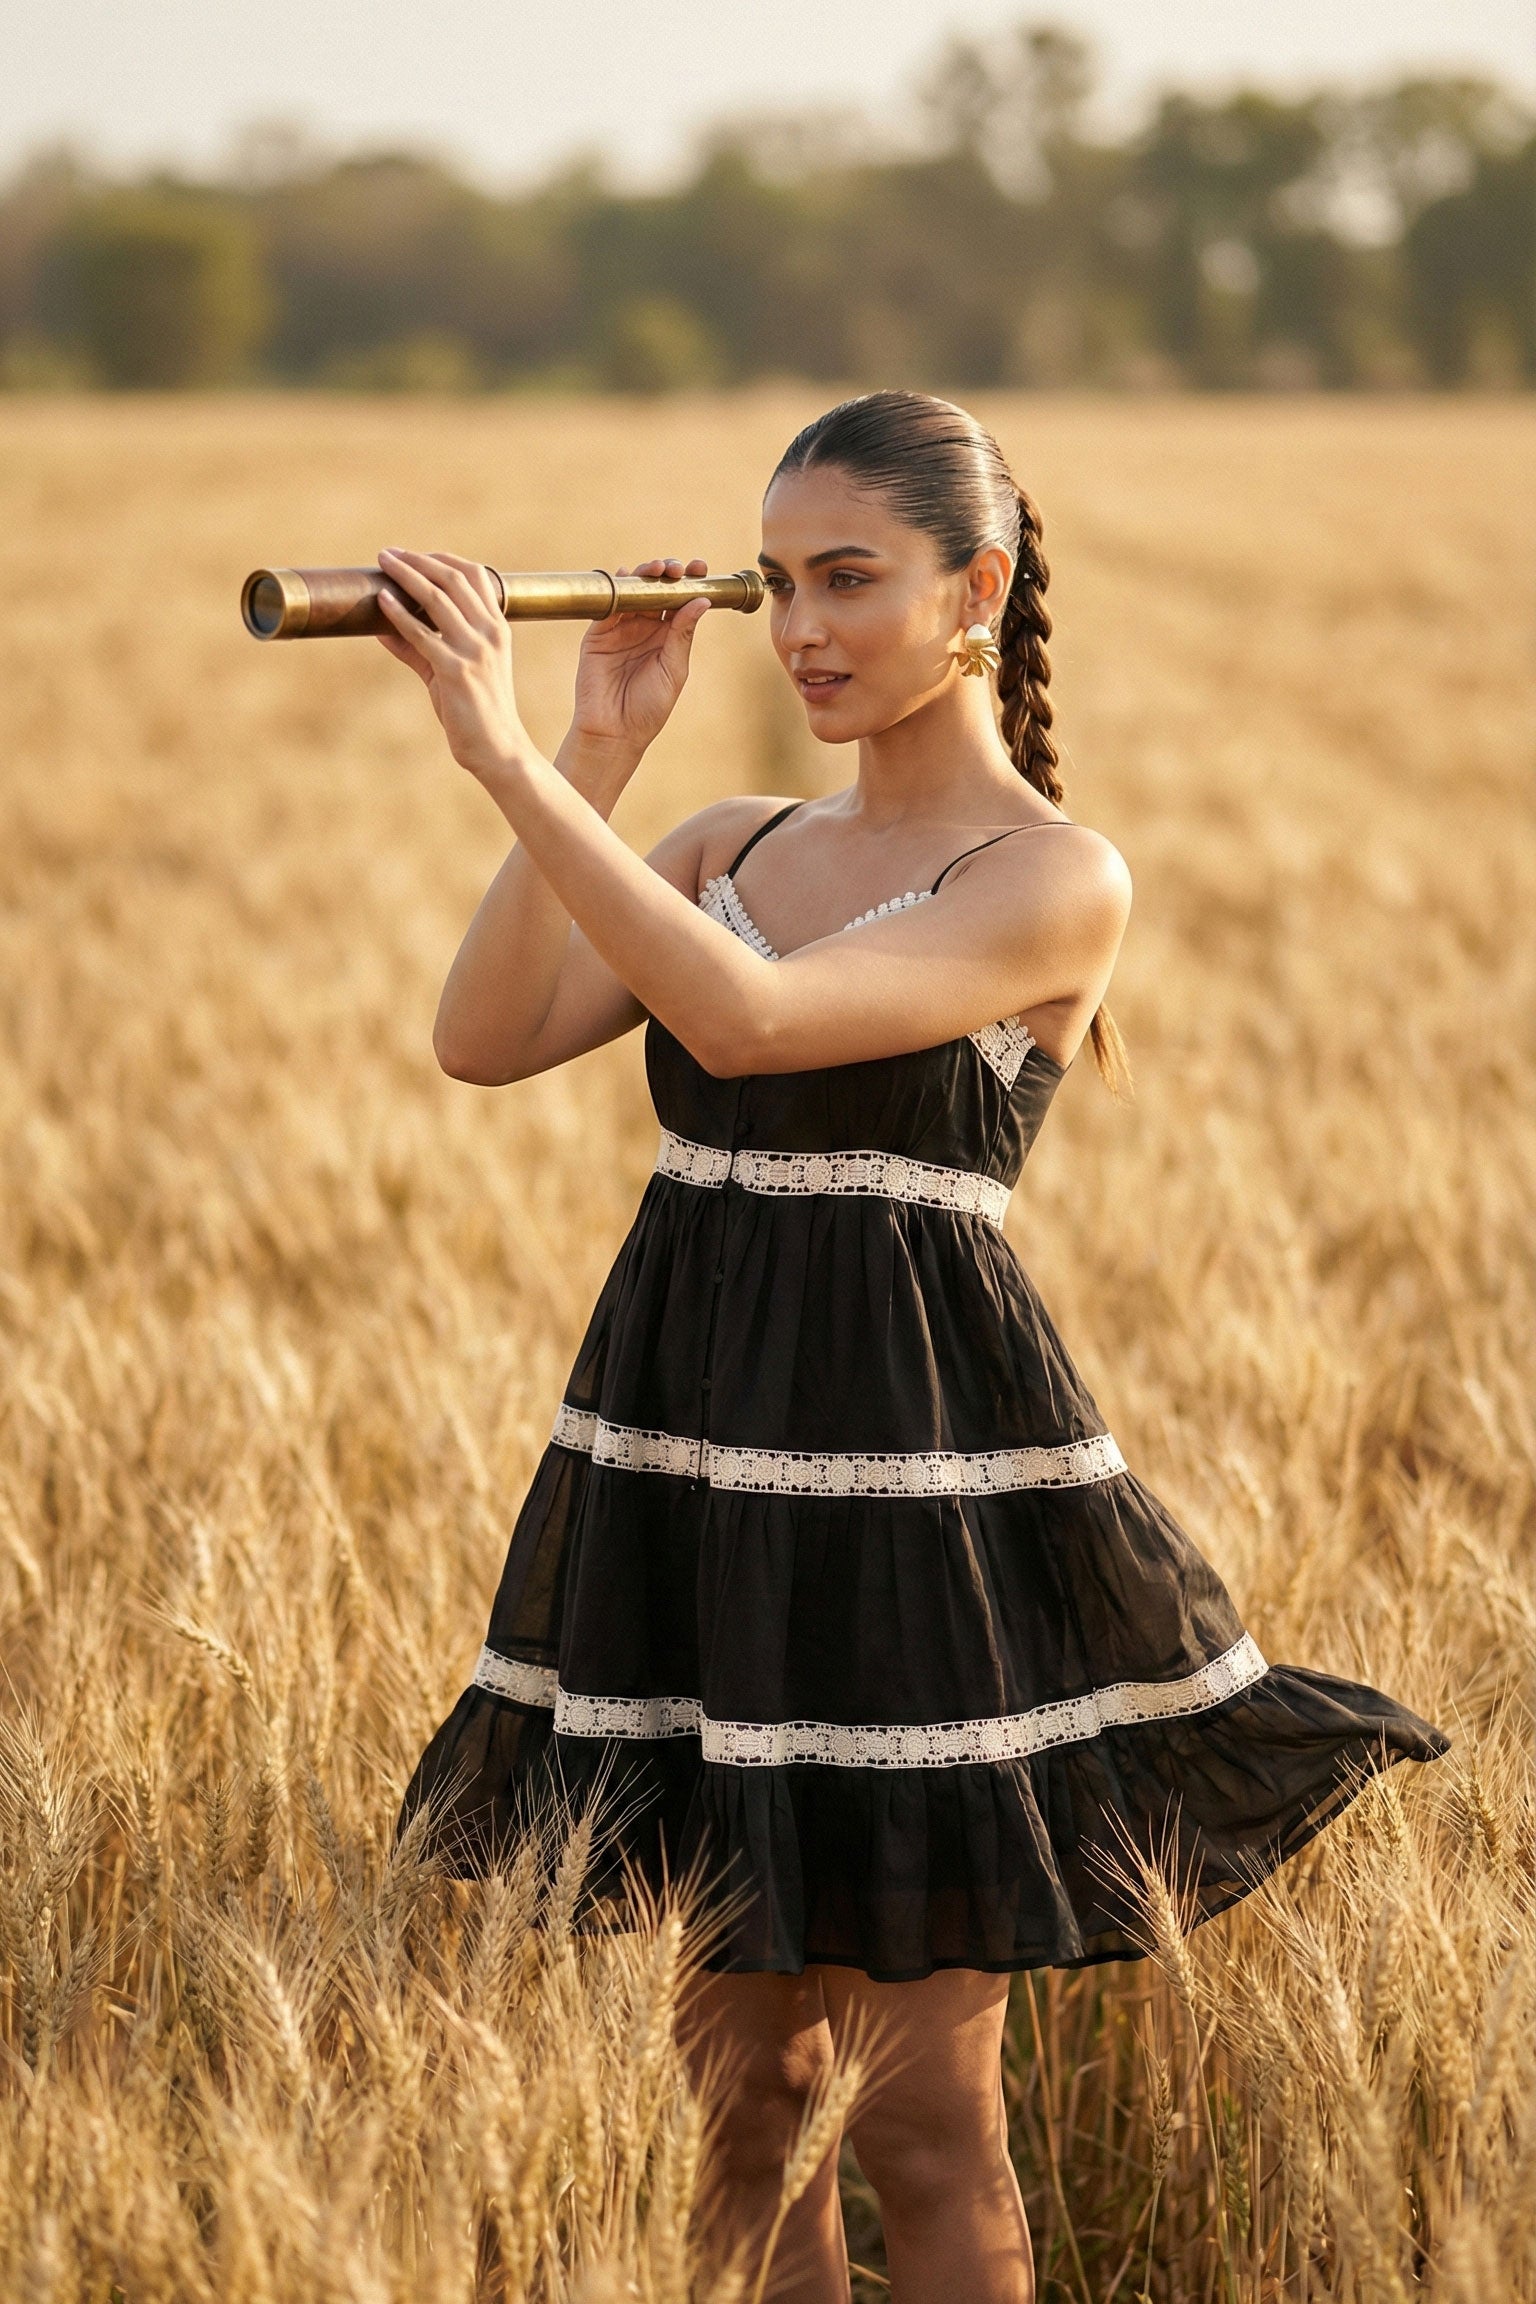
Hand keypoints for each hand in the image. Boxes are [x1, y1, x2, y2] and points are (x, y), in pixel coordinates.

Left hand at [375, 548, 530, 785]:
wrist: (497, 748)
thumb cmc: (475, 710)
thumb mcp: (450, 670)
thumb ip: (419, 646)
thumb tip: (381, 626)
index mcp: (497, 628)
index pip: (475, 575)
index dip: (443, 559)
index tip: (415, 555)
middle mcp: (489, 633)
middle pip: (452, 579)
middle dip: (418, 561)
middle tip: (389, 554)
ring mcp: (474, 651)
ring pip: (436, 599)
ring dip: (406, 576)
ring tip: (383, 563)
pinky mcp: (455, 671)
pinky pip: (422, 635)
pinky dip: (399, 614)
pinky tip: (382, 601)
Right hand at [569, 557, 711, 753]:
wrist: (614, 732)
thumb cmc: (649, 708)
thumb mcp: (673, 670)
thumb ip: (682, 635)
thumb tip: (702, 600)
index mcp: (667, 637)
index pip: (679, 601)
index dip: (689, 581)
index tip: (700, 567)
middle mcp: (644, 628)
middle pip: (656, 589)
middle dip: (667, 573)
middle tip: (677, 568)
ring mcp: (620, 628)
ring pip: (632, 591)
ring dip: (644, 574)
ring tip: (657, 569)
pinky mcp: (597, 633)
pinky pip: (607, 605)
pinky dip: (616, 588)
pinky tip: (626, 576)